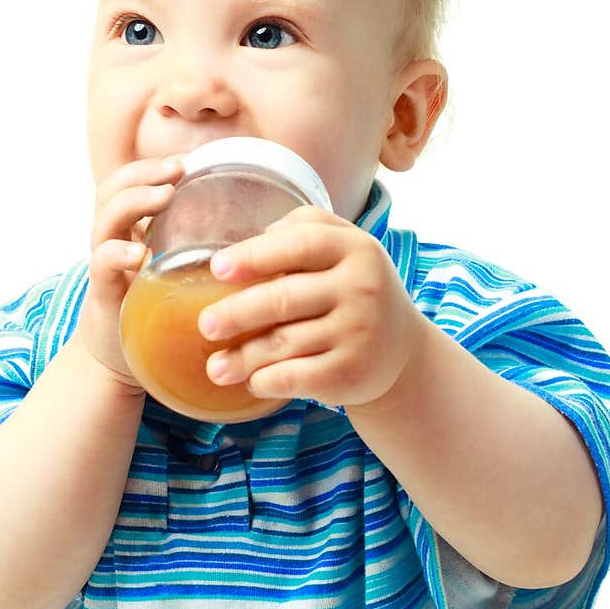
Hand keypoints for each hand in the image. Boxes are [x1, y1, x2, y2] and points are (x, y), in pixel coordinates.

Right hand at [75, 156, 183, 388]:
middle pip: (112, 192)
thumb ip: (199, 246)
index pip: (129, 184)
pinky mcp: (104, 295)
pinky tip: (139, 253)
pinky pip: (102, 265)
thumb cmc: (157, 310)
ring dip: (133, 203)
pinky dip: (117, 254)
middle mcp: (111, 242)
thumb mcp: (178, 269)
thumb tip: (258, 228)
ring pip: (104, 221)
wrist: (121, 359)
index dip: (150, 168)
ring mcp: (105, 267)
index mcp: (129, 231)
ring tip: (163, 197)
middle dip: (143, 175)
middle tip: (175, 171)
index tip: (184, 164)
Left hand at [197, 205, 425, 408]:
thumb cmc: (356, 291)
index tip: (218, 269)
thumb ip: (306, 228)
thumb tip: (257, 239)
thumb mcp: (346, 248)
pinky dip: (264, 380)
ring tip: (215, 366)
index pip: (300, 244)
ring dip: (241, 357)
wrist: (402, 352)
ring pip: (282, 343)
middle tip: (207, 325)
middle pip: (283, 298)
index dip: (255, 256)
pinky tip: (251, 380)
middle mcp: (362, 289)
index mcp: (356, 249)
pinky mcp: (350, 374)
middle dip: (236, 313)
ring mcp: (359, 333)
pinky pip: (293, 378)